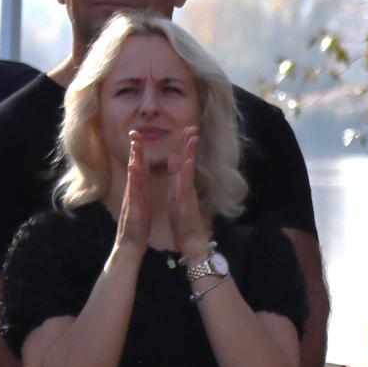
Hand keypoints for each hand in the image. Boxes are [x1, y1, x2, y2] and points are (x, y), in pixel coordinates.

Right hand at [114, 135, 151, 255]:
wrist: (130, 244)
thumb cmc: (137, 225)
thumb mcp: (140, 203)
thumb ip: (140, 189)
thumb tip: (140, 176)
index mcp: (138, 190)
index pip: (138, 168)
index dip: (139, 152)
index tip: (139, 137)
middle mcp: (133, 191)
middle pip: (134, 167)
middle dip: (135, 150)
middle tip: (135, 133)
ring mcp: (132, 198)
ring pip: (133, 176)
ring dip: (134, 160)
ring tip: (135, 146)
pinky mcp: (133, 206)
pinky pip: (135, 190)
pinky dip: (135, 178)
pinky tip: (135, 168)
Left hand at [170, 128, 208, 255]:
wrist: (191, 240)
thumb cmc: (183, 219)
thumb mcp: (177, 193)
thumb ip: (177, 176)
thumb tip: (175, 158)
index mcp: (182, 183)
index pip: (184, 160)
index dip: (185, 145)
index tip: (186, 129)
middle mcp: (186, 185)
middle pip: (189, 160)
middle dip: (189, 144)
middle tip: (192, 126)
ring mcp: (187, 192)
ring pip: (188, 169)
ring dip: (190, 153)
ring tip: (192, 137)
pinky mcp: (185, 201)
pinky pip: (186, 185)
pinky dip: (186, 173)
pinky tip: (188, 161)